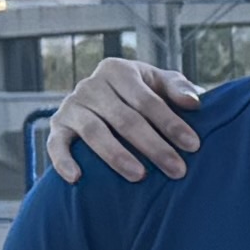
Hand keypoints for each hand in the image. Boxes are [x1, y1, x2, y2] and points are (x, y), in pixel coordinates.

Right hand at [40, 56, 205, 185]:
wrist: (102, 98)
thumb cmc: (140, 93)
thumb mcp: (159, 83)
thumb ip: (177, 88)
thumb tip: (193, 102)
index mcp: (118, 71)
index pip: (147, 100)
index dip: (171, 123)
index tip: (193, 146)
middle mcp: (91, 85)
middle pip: (124, 118)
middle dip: (153, 146)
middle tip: (177, 170)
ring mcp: (71, 106)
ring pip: (94, 132)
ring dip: (116, 155)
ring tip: (140, 176)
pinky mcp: (58, 127)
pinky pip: (55, 144)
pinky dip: (63, 161)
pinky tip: (77, 178)